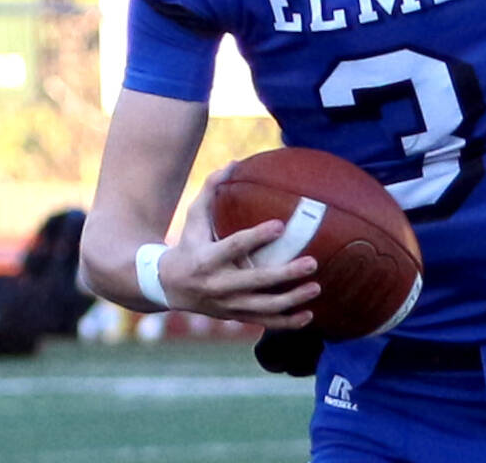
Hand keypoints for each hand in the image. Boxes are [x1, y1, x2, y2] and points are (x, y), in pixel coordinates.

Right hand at [158, 166, 319, 327]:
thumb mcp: (193, 217)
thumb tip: (233, 163)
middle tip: (313, 262)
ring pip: (264, 308)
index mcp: (207, 259)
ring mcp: (228, 305)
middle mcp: (218, 285)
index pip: (234, 247)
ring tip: (317, 288)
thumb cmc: (187, 244)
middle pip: (256, 282)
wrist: (169, 287)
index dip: (256, 237)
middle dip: (286, 274)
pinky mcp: (235, 317)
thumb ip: (211, 190)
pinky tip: (309, 315)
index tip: (280, 225)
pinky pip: (264, 323)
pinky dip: (287, 323)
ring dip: (292, 300)